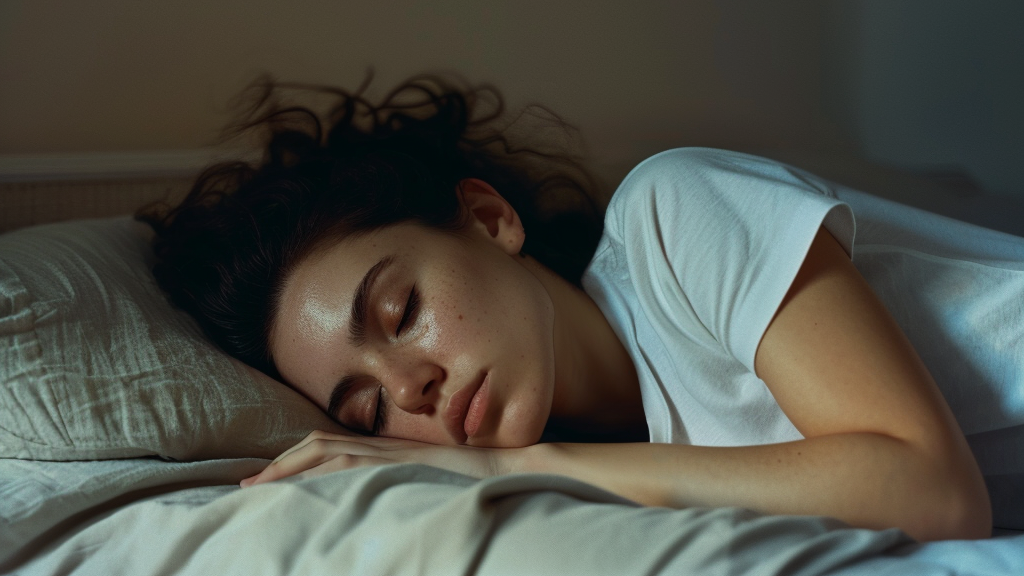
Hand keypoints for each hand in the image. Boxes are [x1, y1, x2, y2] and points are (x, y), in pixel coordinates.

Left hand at [239, 430, 509, 486]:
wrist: (511, 467)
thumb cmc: (476, 480)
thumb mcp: (427, 483)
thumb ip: (399, 487)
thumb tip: (377, 509)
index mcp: (387, 450)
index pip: (329, 446)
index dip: (293, 461)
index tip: (263, 481)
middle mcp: (383, 447)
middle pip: (318, 444)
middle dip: (279, 465)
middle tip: (246, 487)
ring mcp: (391, 454)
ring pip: (326, 452)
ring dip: (288, 469)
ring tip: (257, 490)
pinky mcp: (400, 465)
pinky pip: (351, 465)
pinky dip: (320, 474)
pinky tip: (300, 489)